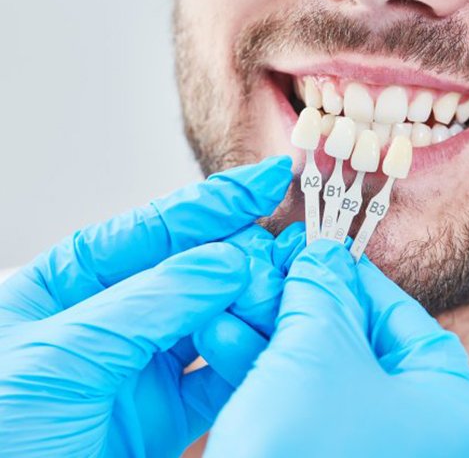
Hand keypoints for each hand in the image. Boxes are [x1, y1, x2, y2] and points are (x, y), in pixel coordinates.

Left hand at [0, 157, 291, 457]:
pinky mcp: (165, 412)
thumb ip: (151, 302)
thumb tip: (225, 263)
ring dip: (251, 304)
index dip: (216, 200)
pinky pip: (220, 376)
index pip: (156, 227)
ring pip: (214, 317)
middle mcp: (114, 315)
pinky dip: (248, 359)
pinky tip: (267, 343)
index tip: (267, 180)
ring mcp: (142, 362)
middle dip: (240, 253)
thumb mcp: (64, 353)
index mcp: (73, 281)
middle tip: (281, 247)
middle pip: (193, 268)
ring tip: (281, 291)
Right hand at [204, 240, 468, 457]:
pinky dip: (262, 368)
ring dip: (270, 330)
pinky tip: (222, 336)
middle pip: (355, 338)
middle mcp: (419, 429)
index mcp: (448, 403)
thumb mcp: (317, 347)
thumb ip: (322, 289)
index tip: (318, 250)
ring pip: (319, 368)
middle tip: (270, 270)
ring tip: (235, 295)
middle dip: (300, 301)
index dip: (354, 274)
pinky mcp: (325, 454)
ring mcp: (371, 446)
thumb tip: (322, 253)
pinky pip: (299, 400)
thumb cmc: (305, 447)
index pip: (400, 313)